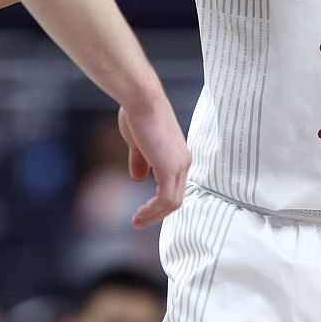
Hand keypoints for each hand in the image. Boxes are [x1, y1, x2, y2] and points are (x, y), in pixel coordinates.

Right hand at [119, 97, 191, 227]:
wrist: (141, 99)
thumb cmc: (138, 115)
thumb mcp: (138, 144)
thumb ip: (141, 161)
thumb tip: (138, 178)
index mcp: (178, 155)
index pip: (175, 186)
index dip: (160, 202)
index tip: (145, 210)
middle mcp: (183, 162)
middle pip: (176, 198)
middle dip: (157, 213)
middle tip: (140, 221)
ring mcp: (179, 165)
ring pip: (173, 203)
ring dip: (154, 215)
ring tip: (137, 222)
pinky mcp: (170, 168)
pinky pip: (166, 199)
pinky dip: (153, 211)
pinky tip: (140, 215)